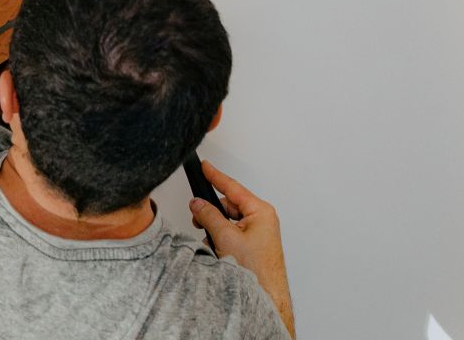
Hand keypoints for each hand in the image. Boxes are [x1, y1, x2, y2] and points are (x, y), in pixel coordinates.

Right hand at [190, 160, 294, 336]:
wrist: (266, 298)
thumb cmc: (257, 271)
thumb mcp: (226, 237)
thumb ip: (209, 216)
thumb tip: (198, 204)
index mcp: (261, 212)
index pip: (233, 187)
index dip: (215, 176)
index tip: (205, 166)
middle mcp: (261, 221)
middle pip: (229, 206)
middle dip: (212, 212)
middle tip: (197, 216)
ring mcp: (258, 234)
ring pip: (228, 221)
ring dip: (216, 229)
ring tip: (212, 242)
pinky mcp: (253, 246)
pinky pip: (232, 234)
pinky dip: (221, 239)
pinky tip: (217, 250)